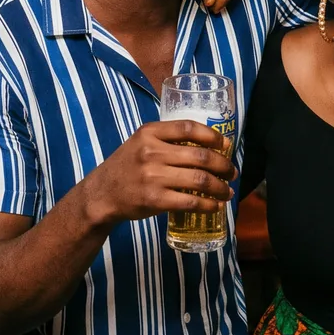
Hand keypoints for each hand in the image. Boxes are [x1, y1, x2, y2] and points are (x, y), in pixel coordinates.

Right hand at [80, 120, 234, 227]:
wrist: (101, 194)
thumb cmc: (126, 167)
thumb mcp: (140, 143)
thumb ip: (166, 139)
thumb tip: (207, 144)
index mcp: (149, 133)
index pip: (188, 128)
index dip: (213, 136)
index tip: (225, 144)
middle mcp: (151, 152)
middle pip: (200, 156)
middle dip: (223, 165)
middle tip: (232, 172)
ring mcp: (153, 177)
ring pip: (199, 180)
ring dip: (220, 187)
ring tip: (227, 191)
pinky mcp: (154, 199)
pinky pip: (190, 201)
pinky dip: (208, 205)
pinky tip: (215, 206)